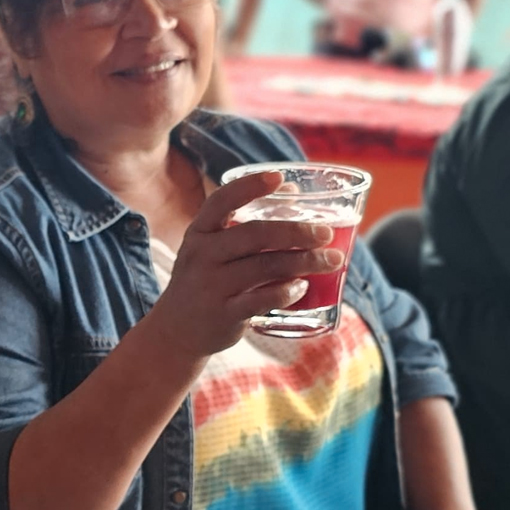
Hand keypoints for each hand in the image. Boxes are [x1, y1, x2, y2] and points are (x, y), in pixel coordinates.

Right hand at [154, 170, 342, 358]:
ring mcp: (212, 285)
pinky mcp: (225, 314)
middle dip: (297, 232)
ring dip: (304, 261)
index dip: (250, 187)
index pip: (221, 201)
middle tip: (326, 234)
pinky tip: (303, 287)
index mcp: (199, 232)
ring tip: (332, 260)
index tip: (279, 178)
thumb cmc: (204, 279)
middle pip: (255, 235)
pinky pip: (262, 300)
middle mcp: (202, 255)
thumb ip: (245, 223)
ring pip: (265, 267)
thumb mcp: (211, 248)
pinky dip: (287, 292)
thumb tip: (293, 192)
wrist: (177, 330)